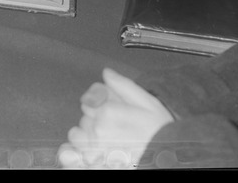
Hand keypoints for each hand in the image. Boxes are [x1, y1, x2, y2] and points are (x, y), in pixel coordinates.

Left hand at [57, 68, 173, 169]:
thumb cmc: (160, 133)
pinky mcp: (93, 166)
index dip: (102, 103)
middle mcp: (97, 131)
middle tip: (116, 128)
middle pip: (85, 116)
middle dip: (96, 119)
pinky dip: (73, 155)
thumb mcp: (147, 102)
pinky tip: (85, 155)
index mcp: (107, 112)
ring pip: (76, 135)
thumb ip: (123, 86)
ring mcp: (93, 151)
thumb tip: (107, 73)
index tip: (113, 110)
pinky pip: (70, 157)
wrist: (168, 159)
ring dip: (86, 136)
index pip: (90, 99)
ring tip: (106, 142)